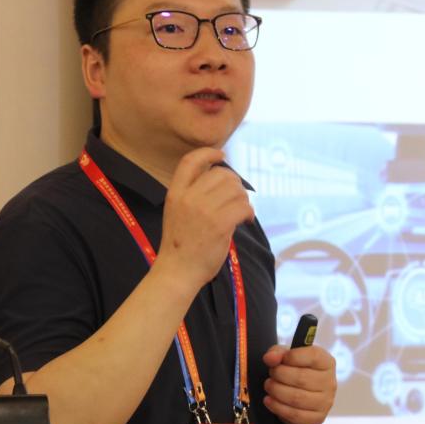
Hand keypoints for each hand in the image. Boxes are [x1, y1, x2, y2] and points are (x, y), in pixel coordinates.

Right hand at [156, 148, 253, 286]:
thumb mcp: (176, 212)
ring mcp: (204, 210)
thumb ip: (192, 195)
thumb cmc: (179, 245)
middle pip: (221, 174)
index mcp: (175, 193)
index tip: (221, 155)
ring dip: (244, 199)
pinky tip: (246, 220)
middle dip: (235, 184)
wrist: (177, 271)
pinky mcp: (220, 224)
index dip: (208, 152)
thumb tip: (221, 180)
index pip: (190, 161)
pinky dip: (249, 212)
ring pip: (236, 190)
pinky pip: (243, 206)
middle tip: (237, 198)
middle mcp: (189, 198)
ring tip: (242, 211)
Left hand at [261, 344, 336, 423]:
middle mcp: (330, 382)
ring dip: (276, 391)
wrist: (298, 398)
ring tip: (269, 386)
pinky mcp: (318, 418)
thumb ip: (277, 352)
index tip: (280, 359)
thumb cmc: (293, 371)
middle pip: (301, 378)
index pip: (313, 356)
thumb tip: (270, 358)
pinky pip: (295, 414)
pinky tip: (269, 400)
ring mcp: (326, 402)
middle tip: (271, 374)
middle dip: (279, 374)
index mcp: (326, 362)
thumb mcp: (285, 357)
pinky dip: (277, 407)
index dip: (292, 356)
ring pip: (296, 398)